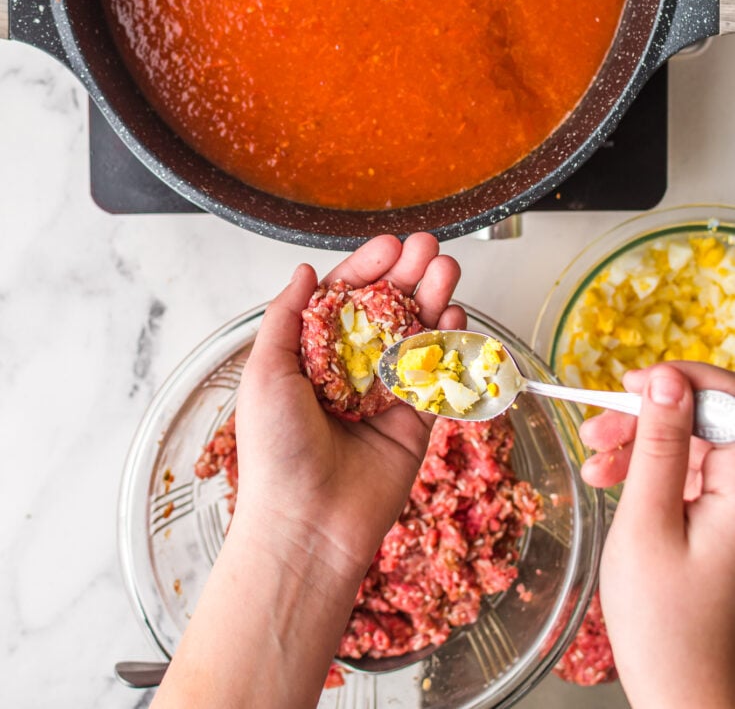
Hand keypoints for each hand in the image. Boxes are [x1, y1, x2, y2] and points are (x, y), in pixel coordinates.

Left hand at [152, 233, 464, 708]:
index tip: (390, 245)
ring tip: (447, 270)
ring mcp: (384, 395)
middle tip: (428, 247)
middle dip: (409, 275)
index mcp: (312, 355)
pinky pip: (437, 377)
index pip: (344, 298)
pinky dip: (449, 346)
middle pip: (386, 310)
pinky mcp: (415, 423)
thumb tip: (303, 270)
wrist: (306, 524)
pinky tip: (455, 318)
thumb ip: (286, 316)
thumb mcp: (264, 371)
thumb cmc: (275, 452)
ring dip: (433, 300)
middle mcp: (350, 371)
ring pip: (416, 336)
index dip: (367, 268)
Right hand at [580, 362, 734, 708]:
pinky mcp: (720, 519)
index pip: (729, 399)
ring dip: (639, 443)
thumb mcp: (650, 523)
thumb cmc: (667, 624)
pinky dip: (646, 470)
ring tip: (592, 463)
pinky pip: (686, 472)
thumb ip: (659, 446)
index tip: (630, 384)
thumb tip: (666, 381)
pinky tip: (609, 481)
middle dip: (648, 414)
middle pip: (705, 417)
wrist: (686, 697)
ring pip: (690, 442)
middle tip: (594, 428)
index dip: (681, 378)